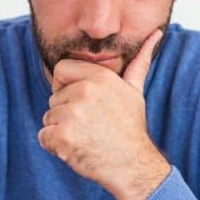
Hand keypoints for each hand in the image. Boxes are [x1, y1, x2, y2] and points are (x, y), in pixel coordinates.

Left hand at [39, 29, 169, 199]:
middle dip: (65, 113)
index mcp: (100, 77)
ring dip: (61, 131)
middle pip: (53, 97)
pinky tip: (77, 149)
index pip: (61, 69)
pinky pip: (43, 137)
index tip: (82, 102)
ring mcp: (72, 114)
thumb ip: (139, 61)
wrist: (133, 166)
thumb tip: (156, 33)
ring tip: (86, 138)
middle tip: (90, 126)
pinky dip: (55, 147)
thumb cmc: (131, 129)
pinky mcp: (62, 136)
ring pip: (48, 118)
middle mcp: (85, 91)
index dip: (66, 86)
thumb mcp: (135, 90)